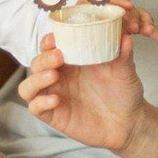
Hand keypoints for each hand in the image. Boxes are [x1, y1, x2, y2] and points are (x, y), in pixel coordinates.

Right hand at [18, 0, 157, 156]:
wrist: (129, 121)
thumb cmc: (124, 91)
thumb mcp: (125, 70)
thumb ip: (123, 53)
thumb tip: (126, 37)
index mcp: (72, 60)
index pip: (50, 45)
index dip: (49, 40)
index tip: (56, 37)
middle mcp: (59, 76)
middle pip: (37, 63)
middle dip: (44, 58)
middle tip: (59, 56)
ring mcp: (54, 95)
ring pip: (28, 85)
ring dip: (36, 78)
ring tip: (53, 75)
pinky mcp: (54, 115)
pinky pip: (35, 107)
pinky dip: (41, 102)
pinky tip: (56, 100)